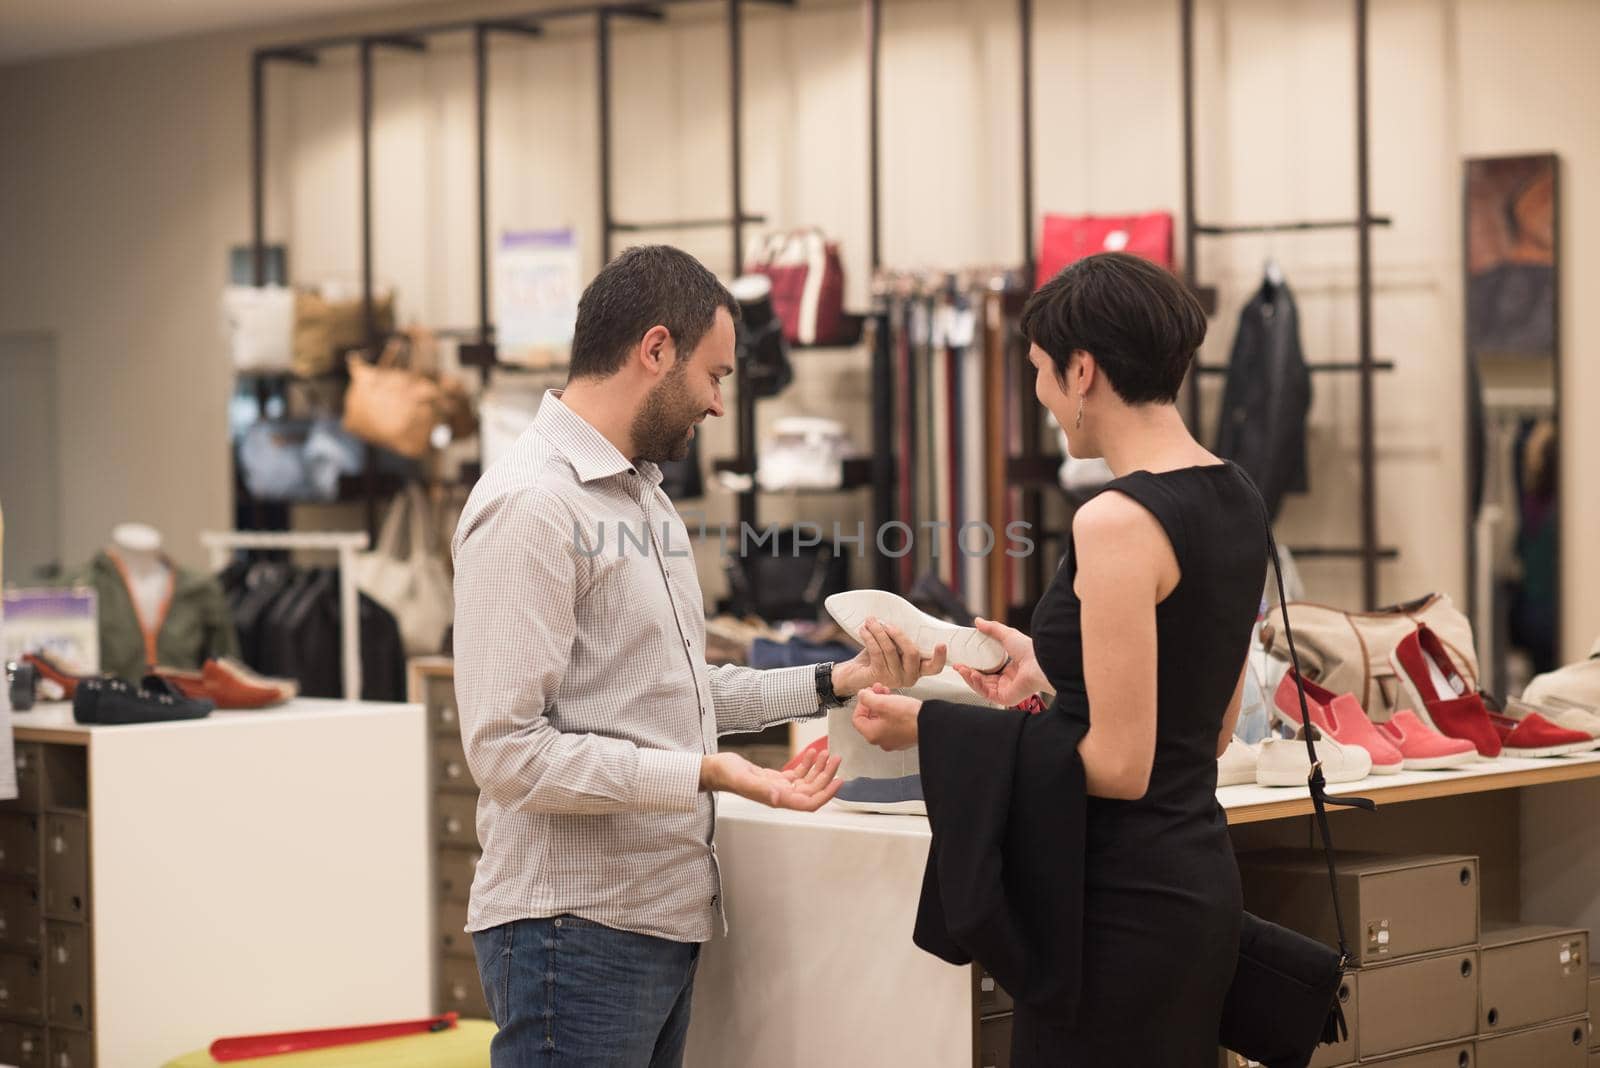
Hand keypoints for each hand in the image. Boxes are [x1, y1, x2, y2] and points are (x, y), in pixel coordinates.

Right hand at [699, 748, 842, 811]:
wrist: (714, 769)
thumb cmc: (725, 774)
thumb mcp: (743, 779)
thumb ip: (761, 789)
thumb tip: (778, 797)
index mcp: (776, 799)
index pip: (809, 803)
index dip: (826, 795)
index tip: (838, 781)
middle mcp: (780, 796)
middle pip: (811, 791)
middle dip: (826, 776)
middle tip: (836, 759)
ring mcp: (778, 788)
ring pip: (806, 782)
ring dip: (818, 769)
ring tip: (827, 753)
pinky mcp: (774, 779)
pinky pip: (796, 774)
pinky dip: (806, 763)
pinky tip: (811, 753)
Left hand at [832, 617, 946, 697]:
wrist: (852, 674)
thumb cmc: (873, 658)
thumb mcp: (891, 647)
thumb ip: (900, 639)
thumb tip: (903, 617)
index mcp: (917, 669)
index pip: (934, 667)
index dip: (940, 657)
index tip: (941, 644)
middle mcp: (909, 677)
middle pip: (912, 652)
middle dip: (899, 634)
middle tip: (887, 623)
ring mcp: (895, 679)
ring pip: (891, 649)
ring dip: (879, 631)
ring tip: (871, 621)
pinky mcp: (879, 676)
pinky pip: (877, 651)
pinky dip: (870, 637)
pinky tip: (864, 630)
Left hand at [852, 685, 922, 750]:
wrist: (932, 723)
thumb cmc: (909, 717)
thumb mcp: (883, 702)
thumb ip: (867, 698)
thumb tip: (861, 696)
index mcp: (873, 735)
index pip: (857, 718)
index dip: (861, 703)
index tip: (867, 694)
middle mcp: (882, 740)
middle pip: (870, 718)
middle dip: (873, 701)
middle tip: (879, 690)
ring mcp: (894, 740)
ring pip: (882, 719)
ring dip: (883, 704)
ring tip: (889, 693)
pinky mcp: (905, 736)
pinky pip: (893, 723)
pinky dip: (892, 711)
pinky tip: (899, 703)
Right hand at [952, 616, 1049, 707]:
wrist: (1039, 662)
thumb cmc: (1029, 649)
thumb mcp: (1007, 634)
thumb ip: (991, 629)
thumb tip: (978, 621)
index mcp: (1010, 669)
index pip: (988, 670)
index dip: (974, 666)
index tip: (963, 661)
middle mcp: (1008, 681)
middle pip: (982, 680)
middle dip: (968, 673)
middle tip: (958, 666)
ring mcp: (1006, 690)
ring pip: (982, 687)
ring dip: (970, 678)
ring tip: (962, 669)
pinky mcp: (1005, 698)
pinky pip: (986, 693)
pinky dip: (977, 684)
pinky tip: (971, 675)